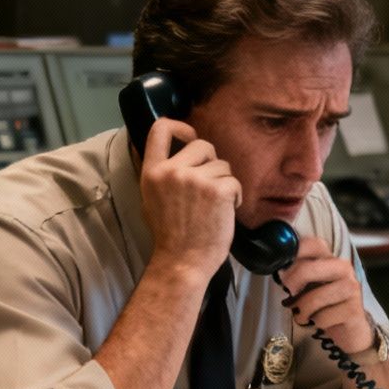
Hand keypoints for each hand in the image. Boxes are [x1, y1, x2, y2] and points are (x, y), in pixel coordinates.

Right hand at [139, 117, 239, 284]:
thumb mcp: (152, 198)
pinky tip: (226, 211)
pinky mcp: (218, 190)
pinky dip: (236, 195)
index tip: (190, 137)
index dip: (180, 127)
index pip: (160, 129)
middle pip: (202, 145)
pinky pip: (234, 181)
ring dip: (224, 183)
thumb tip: (179, 151)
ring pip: (222, 165)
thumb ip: (163, 173)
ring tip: (214, 206)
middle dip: (212, 162)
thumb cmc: (170, 234)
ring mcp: (195, 180)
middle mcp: (172, 171)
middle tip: (210, 186)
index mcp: (152, 172)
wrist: (182, 261)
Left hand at [279, 238, 375, 353]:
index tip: (283, 270)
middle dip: (292, 283)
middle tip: (290, 293)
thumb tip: (278, 268)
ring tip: (304, 315)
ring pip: (312, 298)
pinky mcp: (353, 310)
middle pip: (307, 269)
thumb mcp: (311, 285)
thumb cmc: (326, 305)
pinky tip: (320, 322)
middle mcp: (344, 269)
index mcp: (332, 259)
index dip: (294, 253)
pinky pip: (322, 318)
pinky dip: (316, 323)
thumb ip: (298, 273)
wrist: (351, 329)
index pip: (313, 244)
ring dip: (302, 311)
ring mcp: (351, 289)